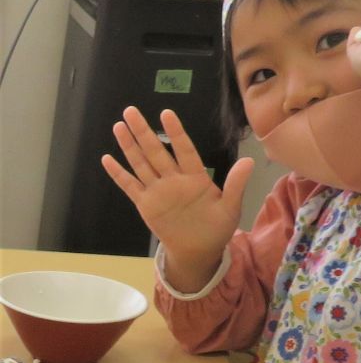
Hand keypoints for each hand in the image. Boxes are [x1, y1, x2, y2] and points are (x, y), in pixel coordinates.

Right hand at [102, 107, 254, 291]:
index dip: (175, 133)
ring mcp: (158, 190)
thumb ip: (236, 184)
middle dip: (144, 132)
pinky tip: (107, 159)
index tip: (167, 114)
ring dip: (129, 146)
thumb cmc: (217, 227)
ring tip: (119, 126)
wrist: (200, 251)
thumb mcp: (230, 207)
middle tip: (131, 111)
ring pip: (141, 164)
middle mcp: (174, 179)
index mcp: (195, 177)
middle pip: (156, 152)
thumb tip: (250, 161)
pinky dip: (119, 174)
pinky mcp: (146, 204)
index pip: (184, 150)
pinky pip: (130, 186)